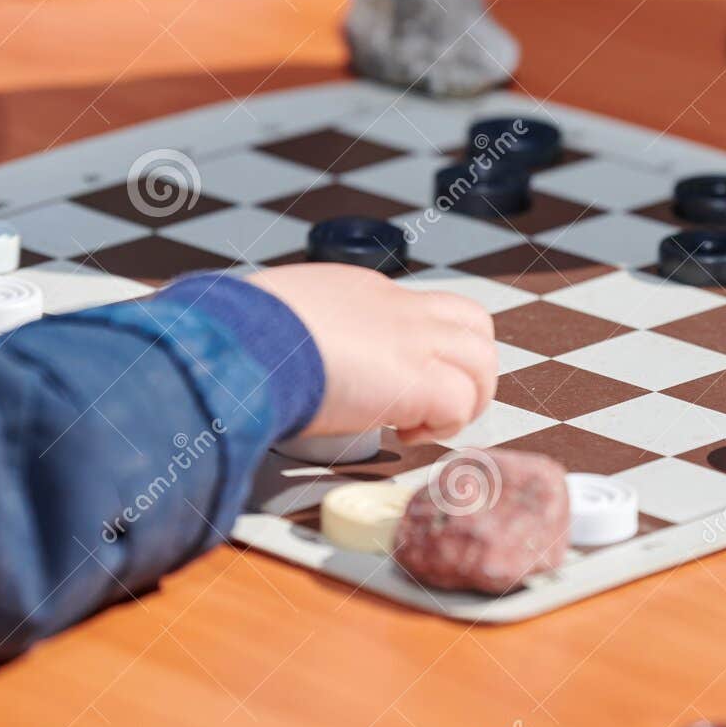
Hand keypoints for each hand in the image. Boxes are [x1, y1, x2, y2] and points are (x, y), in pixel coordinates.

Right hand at [246, 264, 496, 443]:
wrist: (244, 344)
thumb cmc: (241, 337)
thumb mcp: (278, 318)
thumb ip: (298, 331)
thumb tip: (278, 356)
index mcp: (365, 293)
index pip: (424, 310)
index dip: (425, 349)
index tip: (394, 381)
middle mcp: (399, 309)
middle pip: (473, 323)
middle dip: (467, 368)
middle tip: (432, 404)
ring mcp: (414, 340)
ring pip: (484, 359)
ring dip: (467, 398)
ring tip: (425, 424)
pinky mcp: (418, 379)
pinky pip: (462, 402)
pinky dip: (445, 424)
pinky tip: (407, 433)